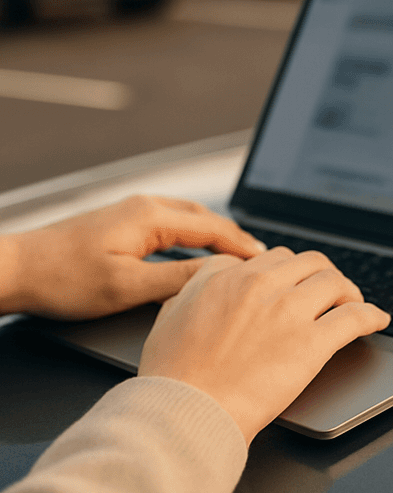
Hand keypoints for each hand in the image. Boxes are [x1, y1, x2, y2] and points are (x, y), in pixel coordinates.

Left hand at [0, 195, 265, 319]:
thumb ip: (175, 280)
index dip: (243, 246)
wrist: (15, 269)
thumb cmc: (63, 279)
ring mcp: (131, 211)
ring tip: (235, 254)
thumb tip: (217, 276)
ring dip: (215, 234)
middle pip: (206, 217)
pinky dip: (193, 235)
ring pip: (188, 218)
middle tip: (259, 258)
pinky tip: (194, 251)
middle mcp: (145, 206)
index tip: (266, 260)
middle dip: (234, 236)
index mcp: (151, 217)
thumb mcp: (125, 286)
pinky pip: (171, 223)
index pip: (213, 228)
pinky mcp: (120, 221)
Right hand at [138, 247, 389, 443]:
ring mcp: (289, 312)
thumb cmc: (173, 376)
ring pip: (335, 282)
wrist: (184, 413)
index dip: (289, 273)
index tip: (296, 284)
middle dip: (322, 276)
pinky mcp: (312, 343)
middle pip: (309, 263)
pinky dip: (371, 315)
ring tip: (352, 305)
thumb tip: (219, 275)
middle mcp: (262, 286)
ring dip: (348, 293)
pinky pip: (354, 318)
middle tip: (329, 293)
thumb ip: (198, 285)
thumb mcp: (171, 313)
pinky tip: (377, 320)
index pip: (273, 258)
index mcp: (228, 277)